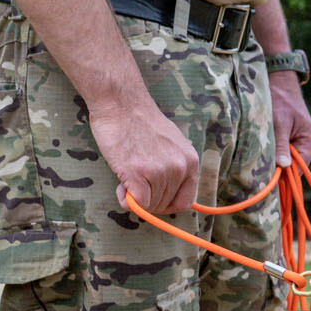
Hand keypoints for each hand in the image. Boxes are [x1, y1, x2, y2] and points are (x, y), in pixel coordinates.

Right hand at [91, 94, 199, 215]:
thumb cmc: (141, 122)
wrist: (121, 104)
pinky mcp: (137, 174)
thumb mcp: (172, 143)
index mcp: (190, 161)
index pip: (185, 201)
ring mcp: (159, 171)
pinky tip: (120, 187)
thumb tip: (169, 193)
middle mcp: (179, 168)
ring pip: (150, 205)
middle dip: (149, 199)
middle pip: (165, 205)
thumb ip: (175, 167)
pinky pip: (136, 203)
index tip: (155, 199)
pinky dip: (126, 201)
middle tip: (135, 181)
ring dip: (135, 197)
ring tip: (127, 175)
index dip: (167, 205)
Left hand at [268, 70, 310, 167]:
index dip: (283, 175)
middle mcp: (307, 145)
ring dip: (273, 159)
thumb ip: (282, 145)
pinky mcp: (290, 139)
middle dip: (277, 168)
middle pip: (291, 167)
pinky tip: (262, 148)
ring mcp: (299, 143)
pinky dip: (272, 152)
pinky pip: (282, 152)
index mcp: (309, 143)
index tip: (266, 177)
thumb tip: (283, 167)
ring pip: (285, 160)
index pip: (298, 169)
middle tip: (259, 168)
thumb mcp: (280, 123)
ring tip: (259, 156)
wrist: (280, 83)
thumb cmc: (281, 101)